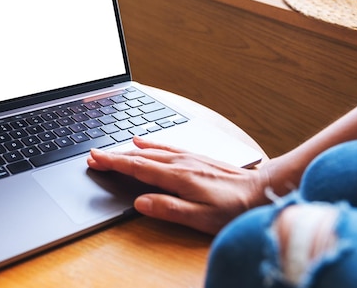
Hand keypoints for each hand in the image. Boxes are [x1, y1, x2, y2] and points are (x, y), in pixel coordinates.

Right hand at [86, 135, 269, 233]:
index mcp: (177, 177)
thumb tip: (141, 202)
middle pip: (139, 155)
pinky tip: (143, 140)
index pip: (137, 168)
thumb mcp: (201, 217)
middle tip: (93, 155)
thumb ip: (169, 208)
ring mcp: (188, 157)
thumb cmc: (233, 208)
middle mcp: (180, 162)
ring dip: (128, 149)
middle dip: (114, 155)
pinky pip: (166, 146)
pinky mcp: (196, 156)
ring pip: (150, 149)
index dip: (114, 163)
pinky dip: (150, 142)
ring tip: (110, 149)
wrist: (263, 190)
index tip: (94, 160)